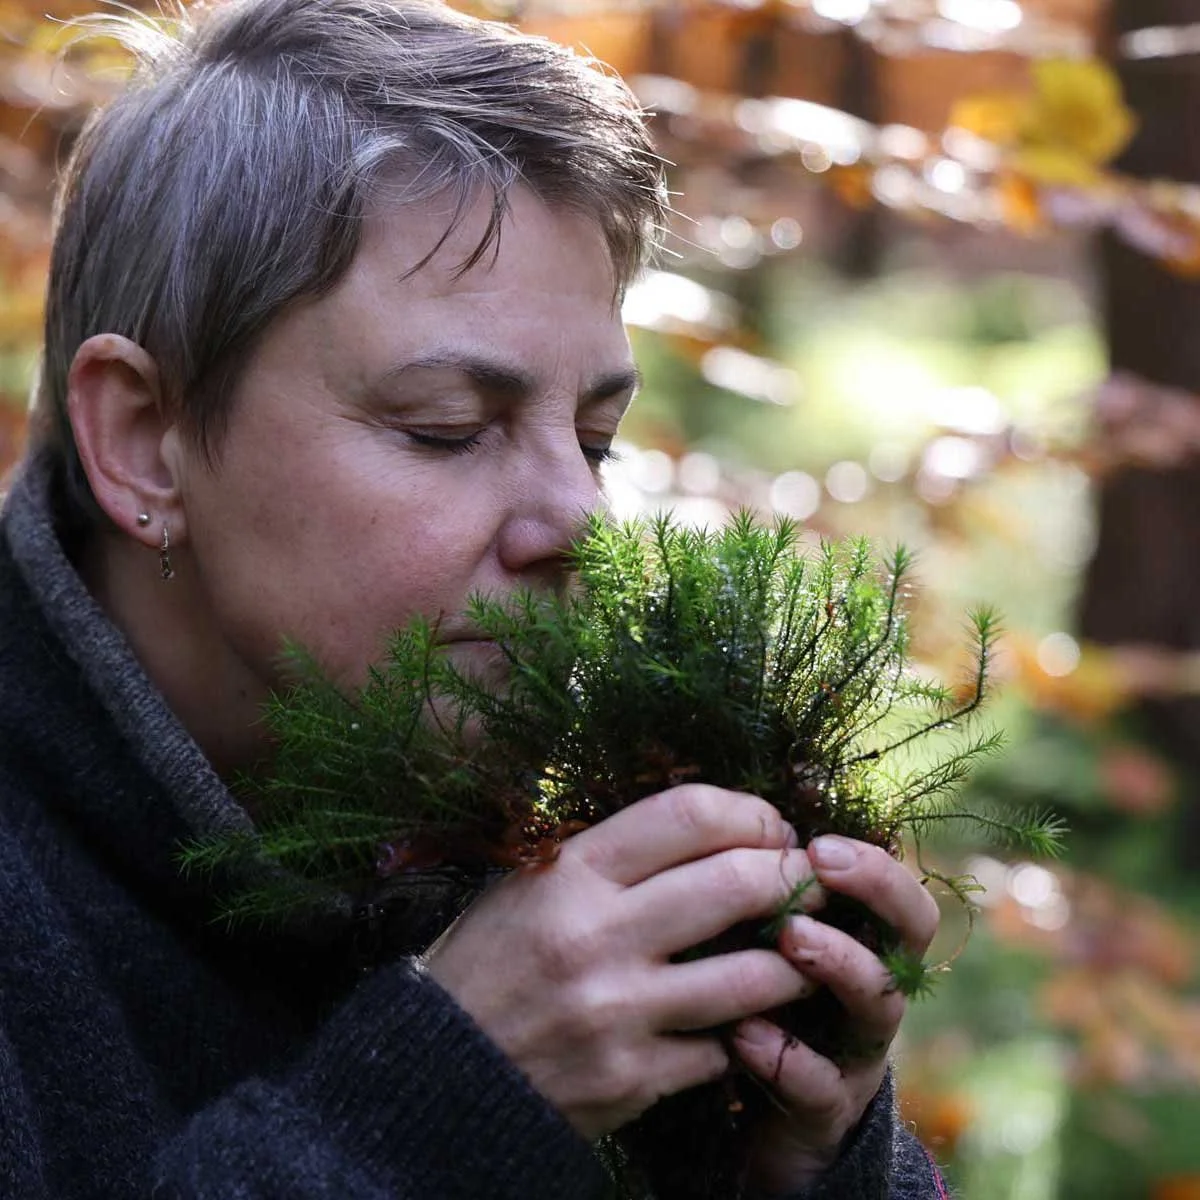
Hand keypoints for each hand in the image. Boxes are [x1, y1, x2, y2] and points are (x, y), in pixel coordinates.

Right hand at [424, 785, 826, 1140]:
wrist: (433, 1070)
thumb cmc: (485, 960)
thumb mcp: (526, 882)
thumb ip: (608, 855)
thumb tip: (705, 829)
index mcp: (571, 872)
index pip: (690, 815)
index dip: (750, 812)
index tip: (769, 826)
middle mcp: (598, 934)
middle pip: (738, 884)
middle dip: (791, 878)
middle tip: (806, 881)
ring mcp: (619, 1011)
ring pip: (752, 975)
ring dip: (795, 960)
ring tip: (805, 950)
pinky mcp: (631, 1078)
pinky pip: (720, 1048)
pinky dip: (741, 1033)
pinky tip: (744, 1020)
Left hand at [733, 835, 939, 1192]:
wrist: (762, 1125)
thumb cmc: (759, 1001)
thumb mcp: (762, 938)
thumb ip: (762, 887)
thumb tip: (740, 808)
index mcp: (862, 941)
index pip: (897, 890)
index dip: (872, 861)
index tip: (818, 838)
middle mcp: (874, 990)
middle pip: (910, 932)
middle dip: (875, 890)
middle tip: (820, 866)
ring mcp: (857, 1051)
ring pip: (878, 1004)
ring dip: (838, 962)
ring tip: (788, 937)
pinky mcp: (826, 1110)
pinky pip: (822, 1087)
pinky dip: (785, 1059)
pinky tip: (743, 1033)